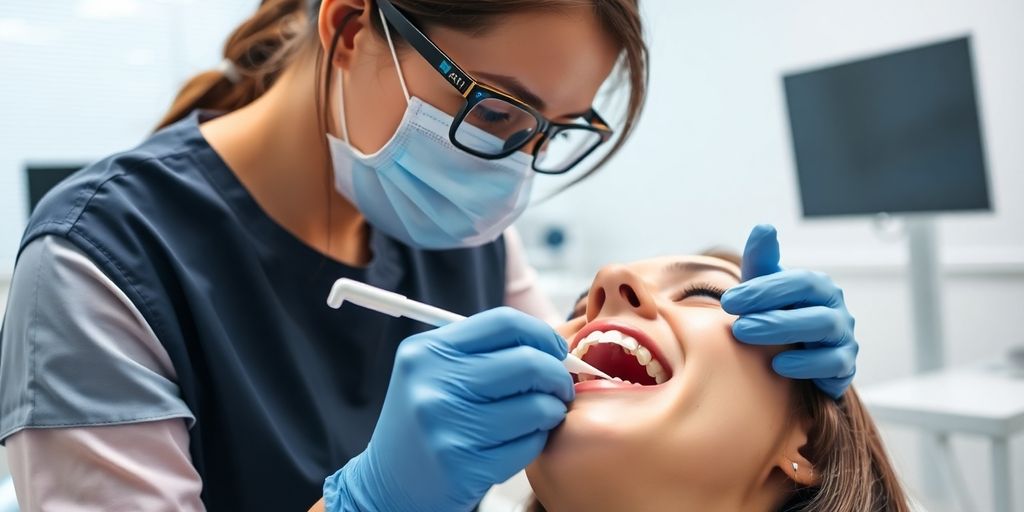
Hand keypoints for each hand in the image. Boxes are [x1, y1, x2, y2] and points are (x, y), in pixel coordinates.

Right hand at [323, 307, 573, 511]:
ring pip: (536, 406)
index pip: (503, 323)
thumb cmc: (427, 422)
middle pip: (526, 362)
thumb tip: (550, 345)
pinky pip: (528, 444)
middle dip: (556, 375)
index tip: (555, 351)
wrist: (389, 484)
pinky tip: (522, 440)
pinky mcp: (465, 465)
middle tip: (560, 387)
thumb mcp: (433, 373)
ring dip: (552, 411)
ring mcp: (448, 426)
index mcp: (427, 351)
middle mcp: (434, 384)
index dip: (541, 334)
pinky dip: (536, 441)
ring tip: (543, 415)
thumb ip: (481, 352)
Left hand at [721, 225, 857, 398]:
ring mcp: (844, 337)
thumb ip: (761, 260)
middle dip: (772, 316)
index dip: (763, 290)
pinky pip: (834, 364)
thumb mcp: (764, 287)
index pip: (797, 281)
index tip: (728, 301)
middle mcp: (835, 308)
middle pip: (813, 308)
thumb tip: (764, 227)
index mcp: (817, 286)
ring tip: (752, 339)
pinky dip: (807, 364)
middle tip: (737, 326)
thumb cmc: (777, 314)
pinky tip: (778, 365)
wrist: (795, 355)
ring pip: (824, 330)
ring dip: (785, 334)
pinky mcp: (845, 367)